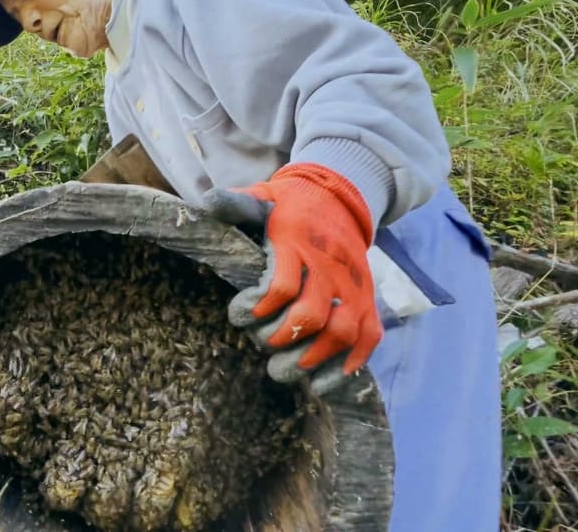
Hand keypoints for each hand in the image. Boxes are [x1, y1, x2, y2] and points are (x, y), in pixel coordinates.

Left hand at [202, 162, 382, 393]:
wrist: (339, 197)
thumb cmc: (288, 206)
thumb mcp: (262, 196)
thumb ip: (237, 205)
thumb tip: (208, 204)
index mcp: (297, 242)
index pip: (282, 285)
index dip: (260, 309)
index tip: (242, 314)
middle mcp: (329, 266)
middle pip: (310, 315)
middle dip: (282, 339)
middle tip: (264, 345)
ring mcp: (353, 286)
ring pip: (342, 331)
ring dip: (313, 357)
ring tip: (287, 369)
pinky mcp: (368, 300)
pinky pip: (368, 337)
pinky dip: (350, 364)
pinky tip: (324, 381)